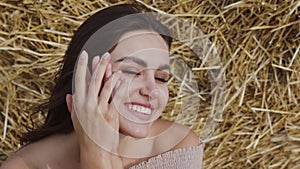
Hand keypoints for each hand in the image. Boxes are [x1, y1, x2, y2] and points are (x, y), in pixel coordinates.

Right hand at [66, 51, 125, 167]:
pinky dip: (120, 88)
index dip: (82, 66)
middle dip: (100, 65)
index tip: (85, 54)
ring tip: (116, 65)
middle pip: (94, 80)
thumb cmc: (86, 135)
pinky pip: (116, 98)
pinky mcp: (110, 115)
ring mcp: (98, 109)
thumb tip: (69, 94)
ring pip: (105, 87)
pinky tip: (123, 80)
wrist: (94, 150)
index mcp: (78, 103)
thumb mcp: (76, 119)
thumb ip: (72, 106)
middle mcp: (87, 104)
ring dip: (111, 74)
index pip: (79, 80)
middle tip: (105, 54)